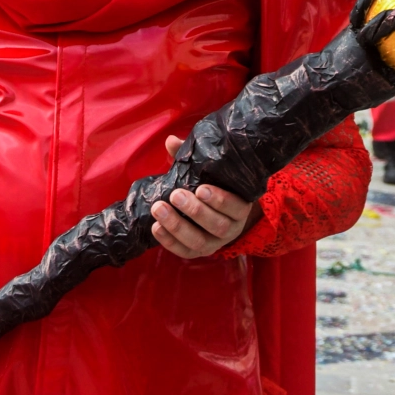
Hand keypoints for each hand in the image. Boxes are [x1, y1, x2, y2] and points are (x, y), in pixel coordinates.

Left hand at [150, 135, 259, 258]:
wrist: (215, 210)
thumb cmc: (212, 184)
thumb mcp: (207, 171)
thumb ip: (191, 157)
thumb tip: (171, 141)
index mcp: (239, 207)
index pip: (235, 207)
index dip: (220, 200)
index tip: (201, 188)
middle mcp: (231, 228)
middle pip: (217, 226)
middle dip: (195, 211)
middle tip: (175, 195)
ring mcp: (215, 243)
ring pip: (200, 241)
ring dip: (178, 226)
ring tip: (158, 208)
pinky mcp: (199, 253)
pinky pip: (185, 252)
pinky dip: (169, 242)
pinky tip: (156, 227)